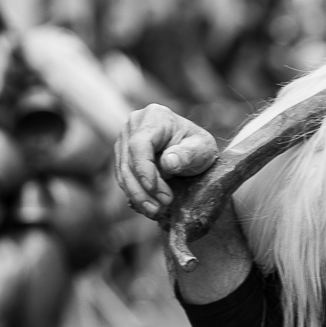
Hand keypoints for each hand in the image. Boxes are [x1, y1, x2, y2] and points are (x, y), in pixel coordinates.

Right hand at [113, 105, 217, 219]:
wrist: (193, 151)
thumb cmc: (199, 147)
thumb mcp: (203, 149)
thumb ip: (188, 154)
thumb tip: (168, 163)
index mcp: (155, 116)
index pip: (140, 144)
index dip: (144, 168)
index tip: (154, 189)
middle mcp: (134, 124)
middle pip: (128, 160)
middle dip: (143, 188)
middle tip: (159, 207)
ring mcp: (125, 139)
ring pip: (123, 172)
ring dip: (137, 195)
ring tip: (155, 210)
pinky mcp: (122, 155)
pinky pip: (124, 177)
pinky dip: (135, 193)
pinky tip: (149, 205)